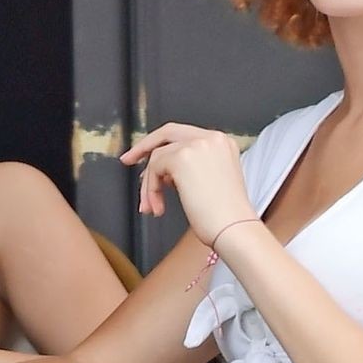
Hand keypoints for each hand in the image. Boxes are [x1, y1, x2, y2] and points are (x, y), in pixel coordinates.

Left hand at [120, 122, 254, 248]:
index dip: (163, 146)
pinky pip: (154, 168)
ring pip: (158, 157)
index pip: (185, 136)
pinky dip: (151, 189)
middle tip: (127, 160)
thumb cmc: (225, 218)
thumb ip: (190, 170)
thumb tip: (163, 172)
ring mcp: (197, 145)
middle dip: (144, 147)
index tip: (146, 158)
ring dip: (150, 184)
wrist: (234, 229)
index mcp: (222, 143)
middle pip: (168, 133)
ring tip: (153, 207)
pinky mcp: (182, 157)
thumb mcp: (211, 183)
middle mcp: (211, 138)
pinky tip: (158, 207)